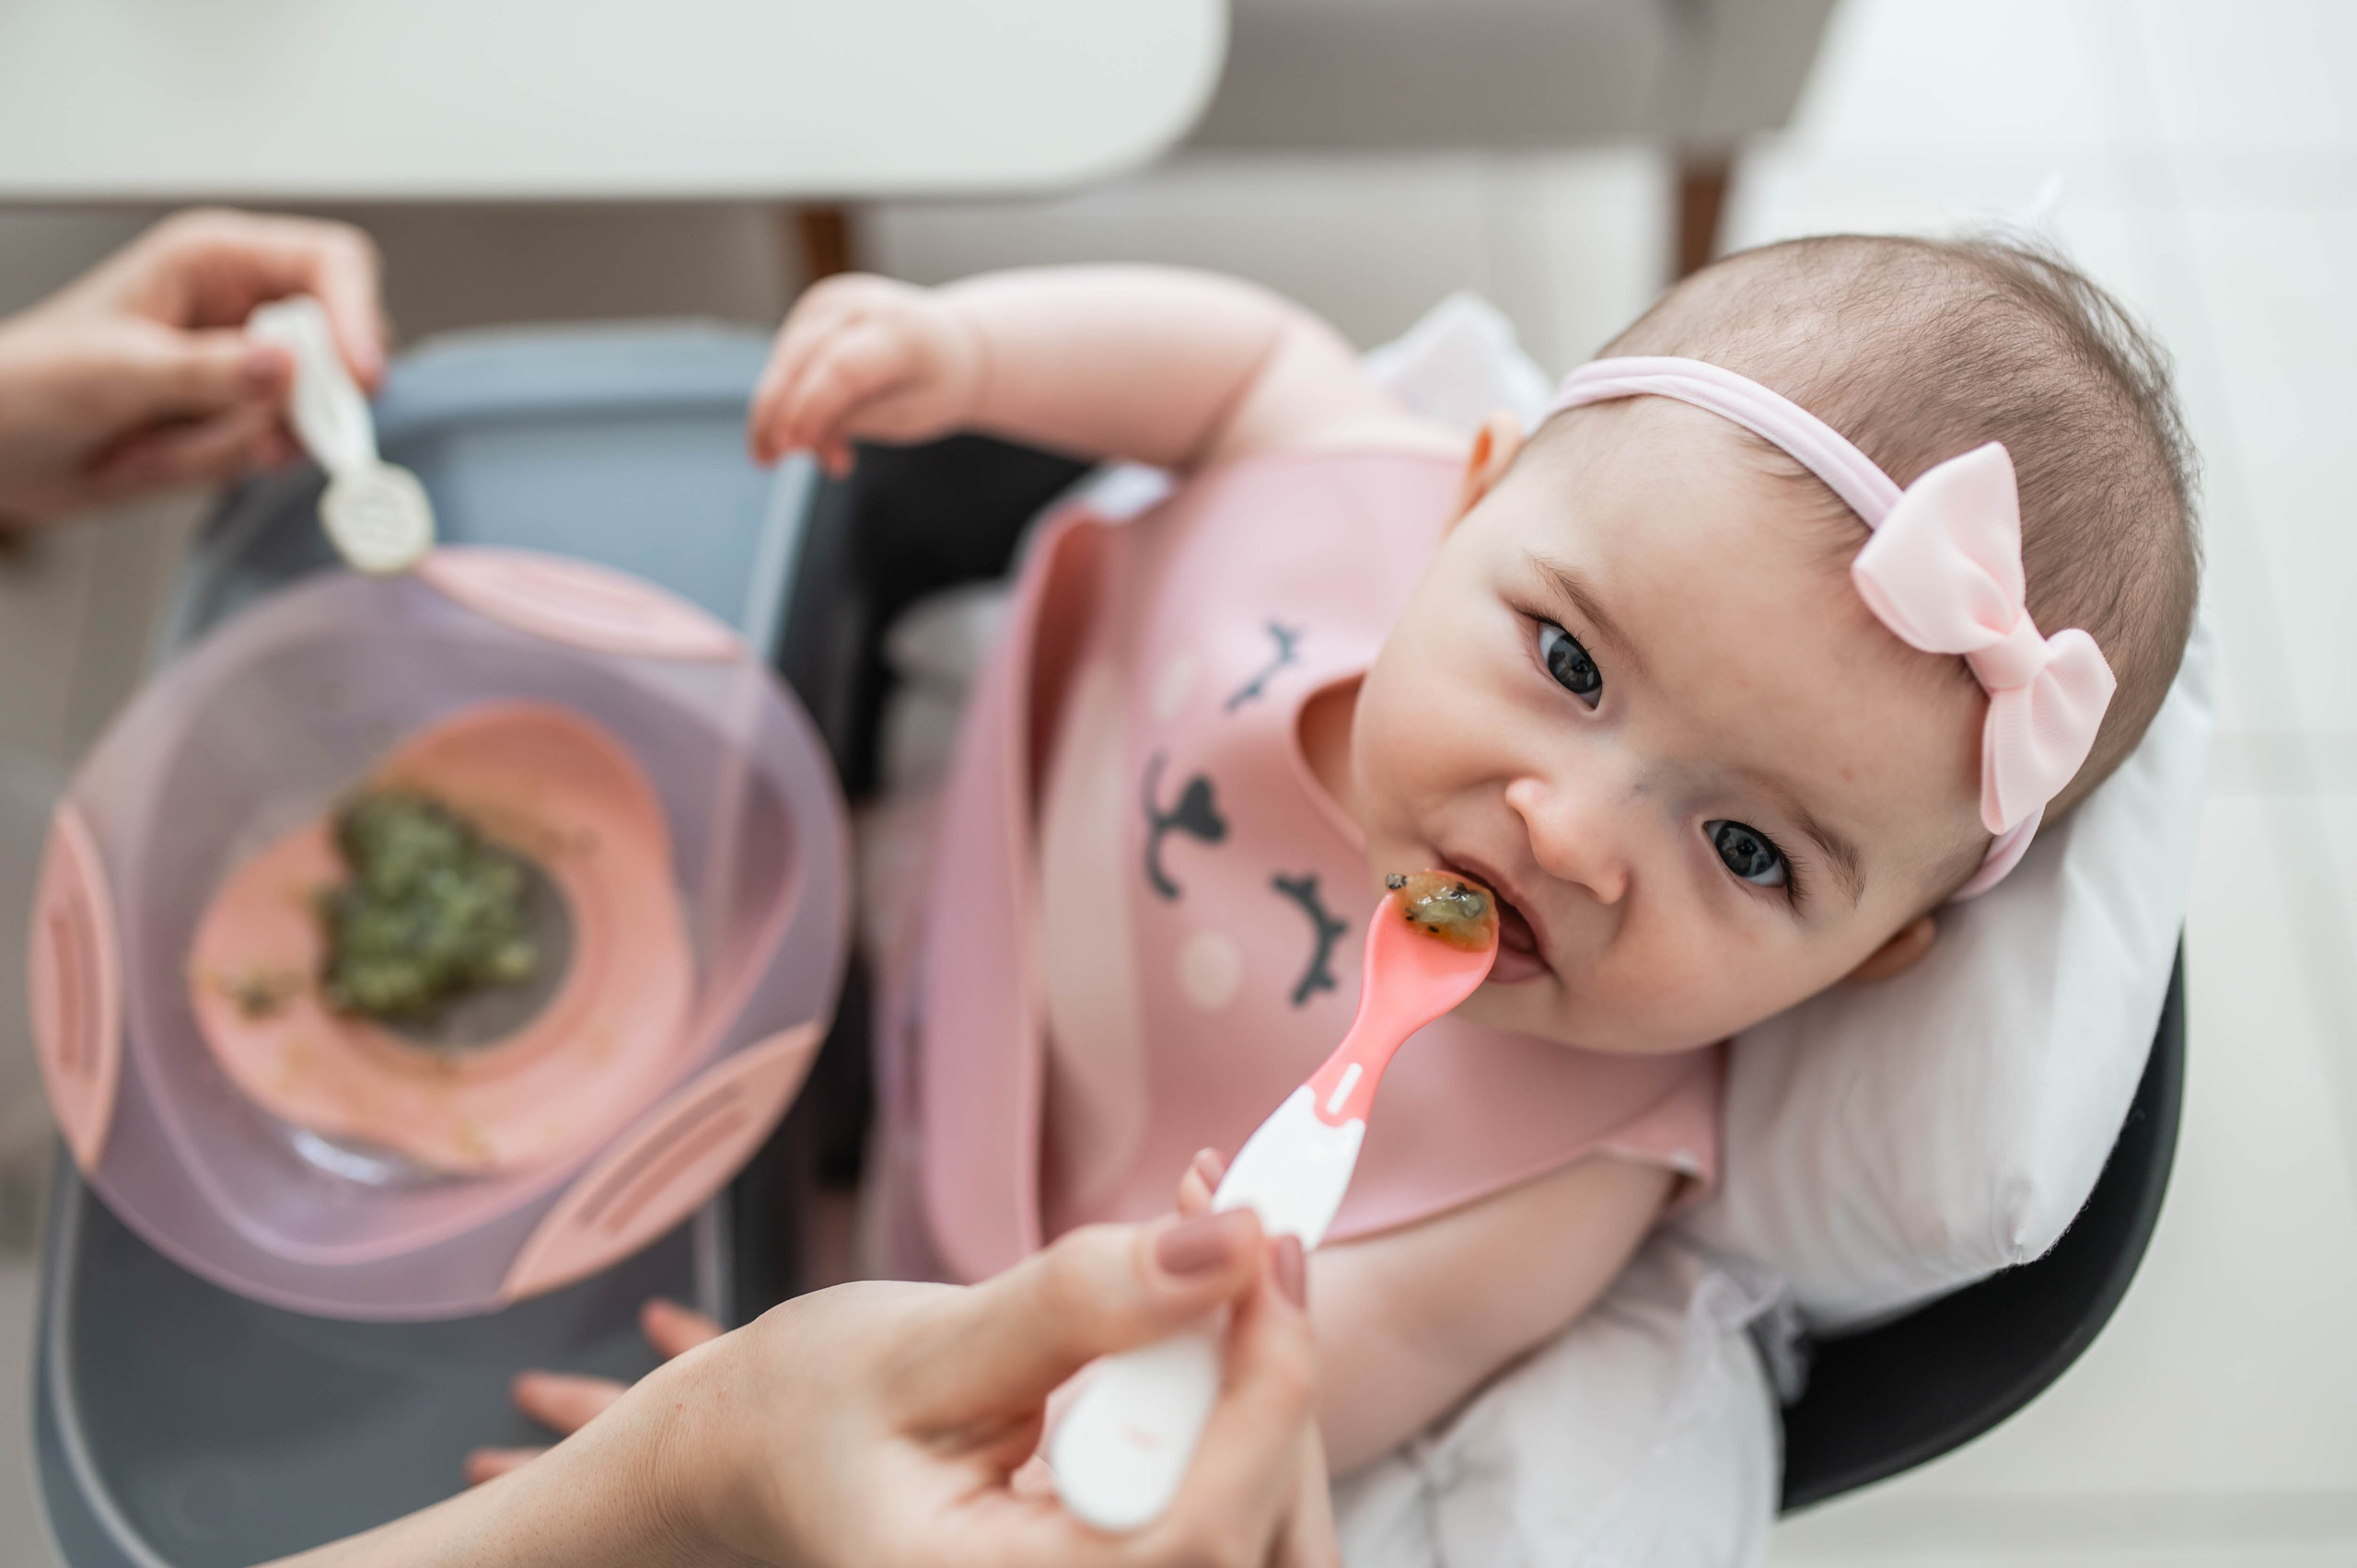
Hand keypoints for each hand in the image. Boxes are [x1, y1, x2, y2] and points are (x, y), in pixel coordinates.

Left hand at [0, 208, 384, 523]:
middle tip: (264, 432)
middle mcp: (245, 309)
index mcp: (216, 260)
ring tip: (166, 441)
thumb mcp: (115, 370)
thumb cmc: (30, 382)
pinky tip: (172, 454)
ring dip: (242, 441)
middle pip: (340, 344)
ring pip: (310, 410)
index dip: (358, 316)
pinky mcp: (243, 420)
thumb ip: (205, 370)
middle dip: (306, 398)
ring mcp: (249, 369)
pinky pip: (279, 449)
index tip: (360, 377)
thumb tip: (286, 367)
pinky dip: (230, 463)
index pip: (331, 265)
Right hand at [478, 1208, 1333, 1567]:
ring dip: (1258, 1393)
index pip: (1190, 1536)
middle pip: (1253, 1540)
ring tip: (1216, 1265)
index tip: (1269, 1251)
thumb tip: (1230, 1246)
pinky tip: (1198, 1325)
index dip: (1261, 1393)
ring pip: (1260, 1531)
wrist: (755, 1464)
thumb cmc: (806, 1414)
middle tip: (1245, 1233)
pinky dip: (1232, 1412)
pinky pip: (1226, 1515)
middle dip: (1269, 1381)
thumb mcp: (921, 1348)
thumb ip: (1075, 1303)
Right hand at [748, 274, 984, 476]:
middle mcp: (862, 303)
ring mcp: (833, 300)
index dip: (810, 407)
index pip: (842, 367)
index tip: (788, 448)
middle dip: (777, 414)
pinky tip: (815, 432)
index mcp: (901, 331)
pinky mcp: (814, 308)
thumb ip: (852, 421)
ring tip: (827, 459)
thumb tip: (790, 439)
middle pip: (801, 359)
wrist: (953, 347)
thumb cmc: (933, 388)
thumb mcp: (907, 417)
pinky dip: (791, 398)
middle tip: (766, 461)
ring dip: (784, 415)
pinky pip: (787, 358)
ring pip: (785, 361)